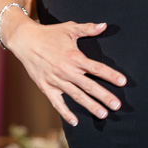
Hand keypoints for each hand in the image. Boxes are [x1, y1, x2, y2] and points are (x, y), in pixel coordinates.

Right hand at [8, 19, 126, 125]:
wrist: (25, 41)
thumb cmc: (49, 34)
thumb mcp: (69, 28)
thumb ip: (88, 28)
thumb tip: (104, 25)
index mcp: (74, 57)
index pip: (97, 68)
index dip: (111, 75)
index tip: (123, 82)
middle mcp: (67, 71)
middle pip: (89, 86)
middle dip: (105, 96)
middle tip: (117, 105)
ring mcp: (56, 81)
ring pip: (77, 96)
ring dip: (91, 106)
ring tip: (103, 114)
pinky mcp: (46, 87)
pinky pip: (57, 103)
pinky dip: (65, 113)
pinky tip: (75, 121)